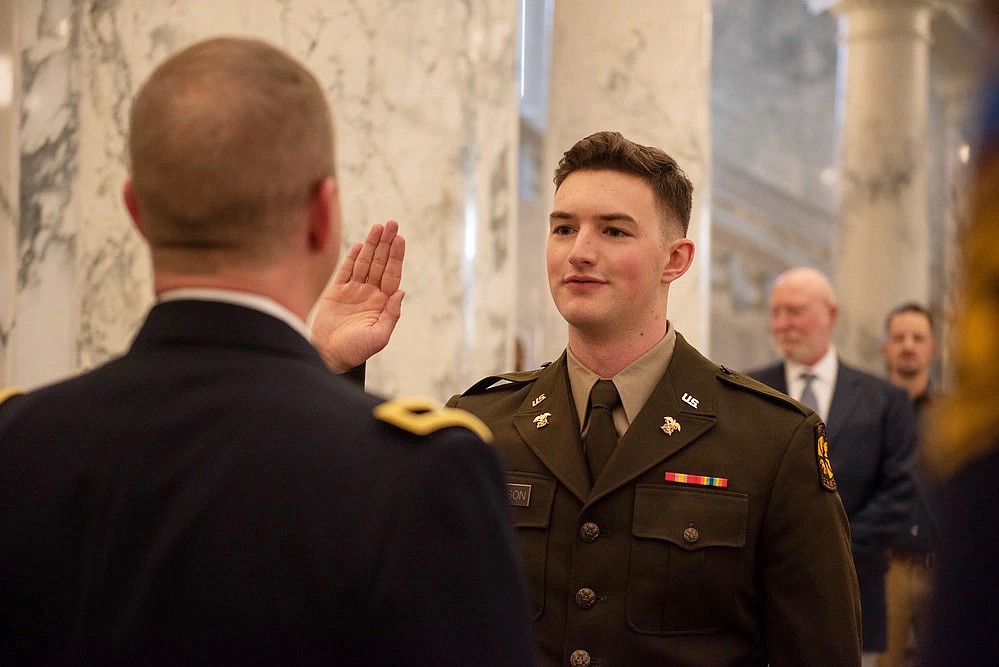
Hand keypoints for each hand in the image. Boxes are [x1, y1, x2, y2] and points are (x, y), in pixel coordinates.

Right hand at [311, 220, 405, 372]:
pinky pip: (346, 270)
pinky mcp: (336, 292)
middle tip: (392, 223)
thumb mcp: (379, 337)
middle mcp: (370, 294)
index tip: (400, 239)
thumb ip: (391, 315)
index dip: (396, 256)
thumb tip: (401, 292)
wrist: (328, 356)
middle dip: (386, 243)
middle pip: (380, 263)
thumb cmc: (355, 351)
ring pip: (364, 263)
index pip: (392, 274)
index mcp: (382, 303)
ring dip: (372, 245)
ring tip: (378, 227)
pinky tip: (361, 244)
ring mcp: (353, 292)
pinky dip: (353, 257)